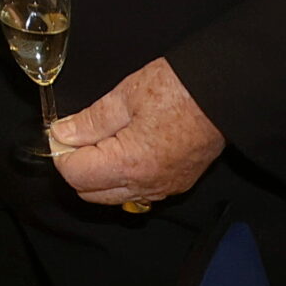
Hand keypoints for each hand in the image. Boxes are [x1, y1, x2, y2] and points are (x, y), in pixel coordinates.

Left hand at [51, 57, 225, 206]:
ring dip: (99, 174)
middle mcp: (147, 185)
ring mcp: (165, 187)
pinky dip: (123, 177)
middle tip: (77, 135)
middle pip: (92, 193)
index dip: (61, 153)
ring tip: (101, 139)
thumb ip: (89, 121)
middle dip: (77, 166)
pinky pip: (139, 192)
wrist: (224, 93)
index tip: (61, 133)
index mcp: (130, 164)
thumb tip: (61, 134)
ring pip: (115, 196)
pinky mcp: (178, 183)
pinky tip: (124, 148)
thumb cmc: (177, 90)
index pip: (76, 175)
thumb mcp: (123, 97)